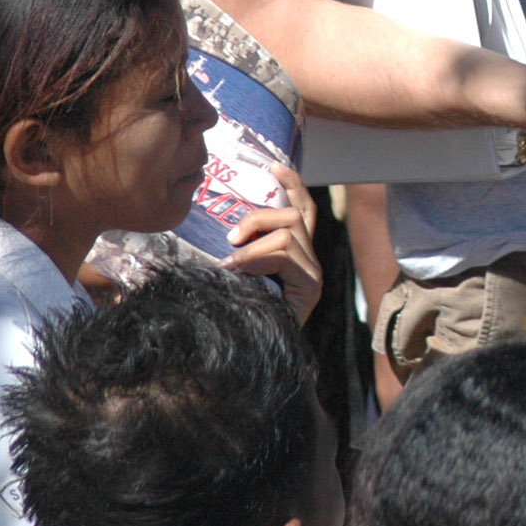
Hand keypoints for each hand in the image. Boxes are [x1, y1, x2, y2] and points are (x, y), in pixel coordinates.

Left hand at [218, 164, 322, 322]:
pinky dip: (257, 257)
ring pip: (289, 232)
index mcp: (295, 254)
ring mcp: (312, 273)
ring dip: (254, 241)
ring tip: (231, 261)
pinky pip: (286, 254)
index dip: (292, 184)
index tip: (273, 166)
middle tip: (231, 236)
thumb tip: (213, 230)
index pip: (302, 209)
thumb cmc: (239, 316)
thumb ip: (236, 254)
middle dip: (260, 216)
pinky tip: (239, 270)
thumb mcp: (235, 276)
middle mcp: (308, 260)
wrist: (252, 358)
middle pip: (295, 214)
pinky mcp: (310, 286)